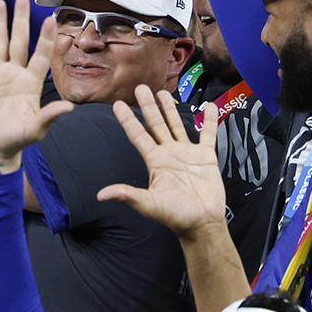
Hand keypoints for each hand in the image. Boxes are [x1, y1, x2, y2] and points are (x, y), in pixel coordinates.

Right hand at [0, 0, 72, 170]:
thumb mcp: (35, 129)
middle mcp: (16, 73)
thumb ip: (49, 116)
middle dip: (21, 21)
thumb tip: (70, 107)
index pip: (41, 55)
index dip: (45, 39)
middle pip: (19, 42)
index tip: (49, 20)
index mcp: (31, 83)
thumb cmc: (17, 139)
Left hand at [96, 85, 228, 239]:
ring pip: (177, 125)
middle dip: (148, 106)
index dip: (128, 120)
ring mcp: (187, 153)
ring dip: (171, 109)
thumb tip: (101, 195)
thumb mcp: (149, 204)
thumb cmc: (175, 216)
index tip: (118, 104)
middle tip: (140, 87)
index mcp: (155, 161)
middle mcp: (169, 153)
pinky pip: (208, 134)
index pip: (138, 136)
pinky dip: (210, 121)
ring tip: (164, 92)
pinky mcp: (206, 157)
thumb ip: (128, 195)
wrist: (202, 223)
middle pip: (156, 124)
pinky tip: (210, 106)